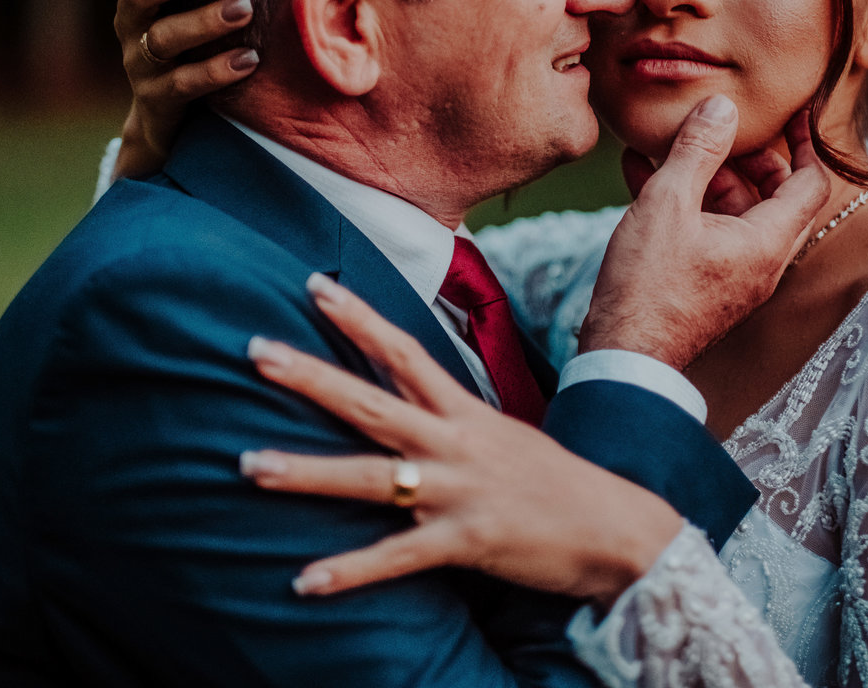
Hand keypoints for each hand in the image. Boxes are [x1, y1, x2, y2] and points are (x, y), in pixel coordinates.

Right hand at [111, 0, 258, 176]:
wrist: (165, 119)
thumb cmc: (190, 48)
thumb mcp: (186, 9)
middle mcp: (129, 24)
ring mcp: (140, 63)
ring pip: (164, 38)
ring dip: (204, 21)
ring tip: (243, 8)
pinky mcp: (157, 99)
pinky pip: (184, 85)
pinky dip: (216, 71)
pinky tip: (249, 59)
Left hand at [241, 273, 681, 606]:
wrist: (619, 529)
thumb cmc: (555, 483)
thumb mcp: (504, 437)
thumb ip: (452, 419)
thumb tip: (407, 402)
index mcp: (466, 413)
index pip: (405, 352)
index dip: (359, 317)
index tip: (314, 284)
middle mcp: (456, 443)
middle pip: (373, 402)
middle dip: (312, 376)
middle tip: (254, 351)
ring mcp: (459, 491)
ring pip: (371, 476)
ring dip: (306, 471)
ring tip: (248, 463)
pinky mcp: (467, 541)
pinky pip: (396, 557)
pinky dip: (349, 571)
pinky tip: (302, 583)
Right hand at [580, 97, 828, 368]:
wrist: (624, 355)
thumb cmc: (648, 286)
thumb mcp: (668, 204)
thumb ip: (696, 150)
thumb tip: (721, 107)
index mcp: (768, 242)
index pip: (810, 183)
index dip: (805, 143)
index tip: (793, 113)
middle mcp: (761, 262)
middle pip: (774, 198)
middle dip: (749, 158)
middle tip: (724, 130)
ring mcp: (733, 277)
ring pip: (735, 214)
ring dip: (708, 178)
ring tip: (670, 146)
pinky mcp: (704, 286)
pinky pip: (706, 233)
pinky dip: (686, 204)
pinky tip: (642, 174)